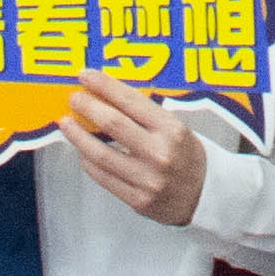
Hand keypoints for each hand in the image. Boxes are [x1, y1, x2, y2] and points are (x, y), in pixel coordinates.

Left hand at [61, 76, 209, 225]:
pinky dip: (88, 162)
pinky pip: (104, 178)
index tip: (85, 75)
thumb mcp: (176, 128)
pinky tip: (81, 151)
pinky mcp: (138, 200)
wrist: (208, 196)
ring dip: (78, 136)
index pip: (130, 100)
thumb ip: (145, 116)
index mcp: (171, 129)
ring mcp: (147, 179)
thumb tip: (107, 97)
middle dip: (87, 106)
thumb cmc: (188, 157)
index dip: (104, 85)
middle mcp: (159, 153)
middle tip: (74, 98)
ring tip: (66, 123)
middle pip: (112, 123)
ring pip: (101, 154)